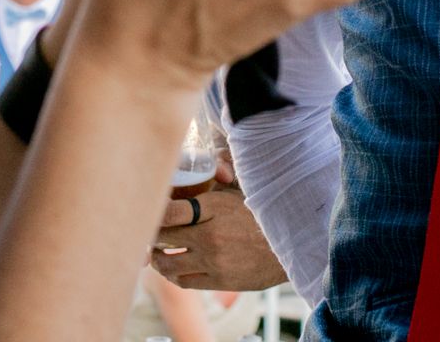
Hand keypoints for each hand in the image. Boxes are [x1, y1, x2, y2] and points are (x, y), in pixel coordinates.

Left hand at [153, 158, 287, 290]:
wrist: (291, 247)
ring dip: (158, 258)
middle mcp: (210, 234)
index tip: (150, 210)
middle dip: (152, 234)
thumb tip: (210, 160)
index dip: (154, 211)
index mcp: (214, 207)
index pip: (170, 210)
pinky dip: (172, 274)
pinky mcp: (219, 280)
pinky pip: (183, 280)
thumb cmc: (262, 215)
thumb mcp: (242, 189)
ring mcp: (214, 259)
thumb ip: (221, 174)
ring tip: (157, 253)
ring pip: (168, 262)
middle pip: (164, 236)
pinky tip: (172, 267)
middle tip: (147, 231)